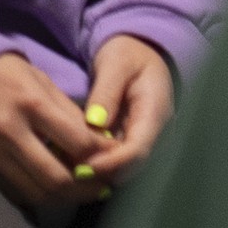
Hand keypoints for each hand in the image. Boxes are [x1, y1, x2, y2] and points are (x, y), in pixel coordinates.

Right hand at [0, 51, 106, 210]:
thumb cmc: (7, 74)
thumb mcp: (43, 83)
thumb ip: (71, 115)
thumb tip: (101, 146)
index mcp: (31, 104)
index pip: (78, 144)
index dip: (102, 157)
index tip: (115, 159)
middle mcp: (10, 132)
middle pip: (57, 179)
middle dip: (87, 189)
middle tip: (103, 188)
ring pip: (37, 193)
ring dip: (65, 199)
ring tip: (82, 192)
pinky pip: (16, 192)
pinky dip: (39, 195)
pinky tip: (54, 189)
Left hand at [80, 35, 175, 188]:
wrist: (139, 55)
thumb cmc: (128, 55)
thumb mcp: (115, 64)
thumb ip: (106, 92)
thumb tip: (95, 123)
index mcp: (157, 112)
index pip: (139, 150)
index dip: (113, 163)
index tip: (87, 166)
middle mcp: (157, 133)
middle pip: (133, 167)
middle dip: (104, 172)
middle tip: (71, 170)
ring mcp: (147, 141)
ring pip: (125, 169)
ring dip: (99, 172)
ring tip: (69, 167)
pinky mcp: (134, 144)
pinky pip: (118, 162)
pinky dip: (98, 164)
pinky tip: (75, 160)